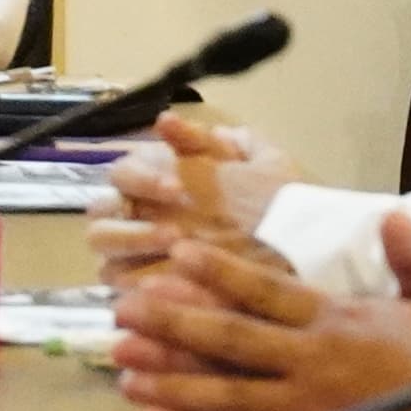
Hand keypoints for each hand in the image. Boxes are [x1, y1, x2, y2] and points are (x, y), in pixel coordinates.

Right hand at [88, 116, 296, 271]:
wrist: (309, 258)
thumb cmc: (280, 210)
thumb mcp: (259, 167)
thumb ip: (212, 144)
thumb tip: (165, 121)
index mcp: (155, 181)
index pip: (123, 173)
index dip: (142, 178)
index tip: (177, 188)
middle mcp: (135, 216)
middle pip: (101, 214)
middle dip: (130, 222)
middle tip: (173, 233)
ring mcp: (134, 255)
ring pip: (103, 251)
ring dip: (131, 249)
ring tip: (174, 256)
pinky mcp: (141, 290)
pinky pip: (120, 287)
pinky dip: (136, 284)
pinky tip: (171, 286)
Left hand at [108, 238, 410, 410]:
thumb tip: (400, 215)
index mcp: (342, 320)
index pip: (266, 288)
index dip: (217, 271)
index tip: (174, 254)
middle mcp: (318, 361)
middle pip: (231, 339)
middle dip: (172, 325)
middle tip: (120, 313)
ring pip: (232, 399)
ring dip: (176, 390)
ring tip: (127, 382)